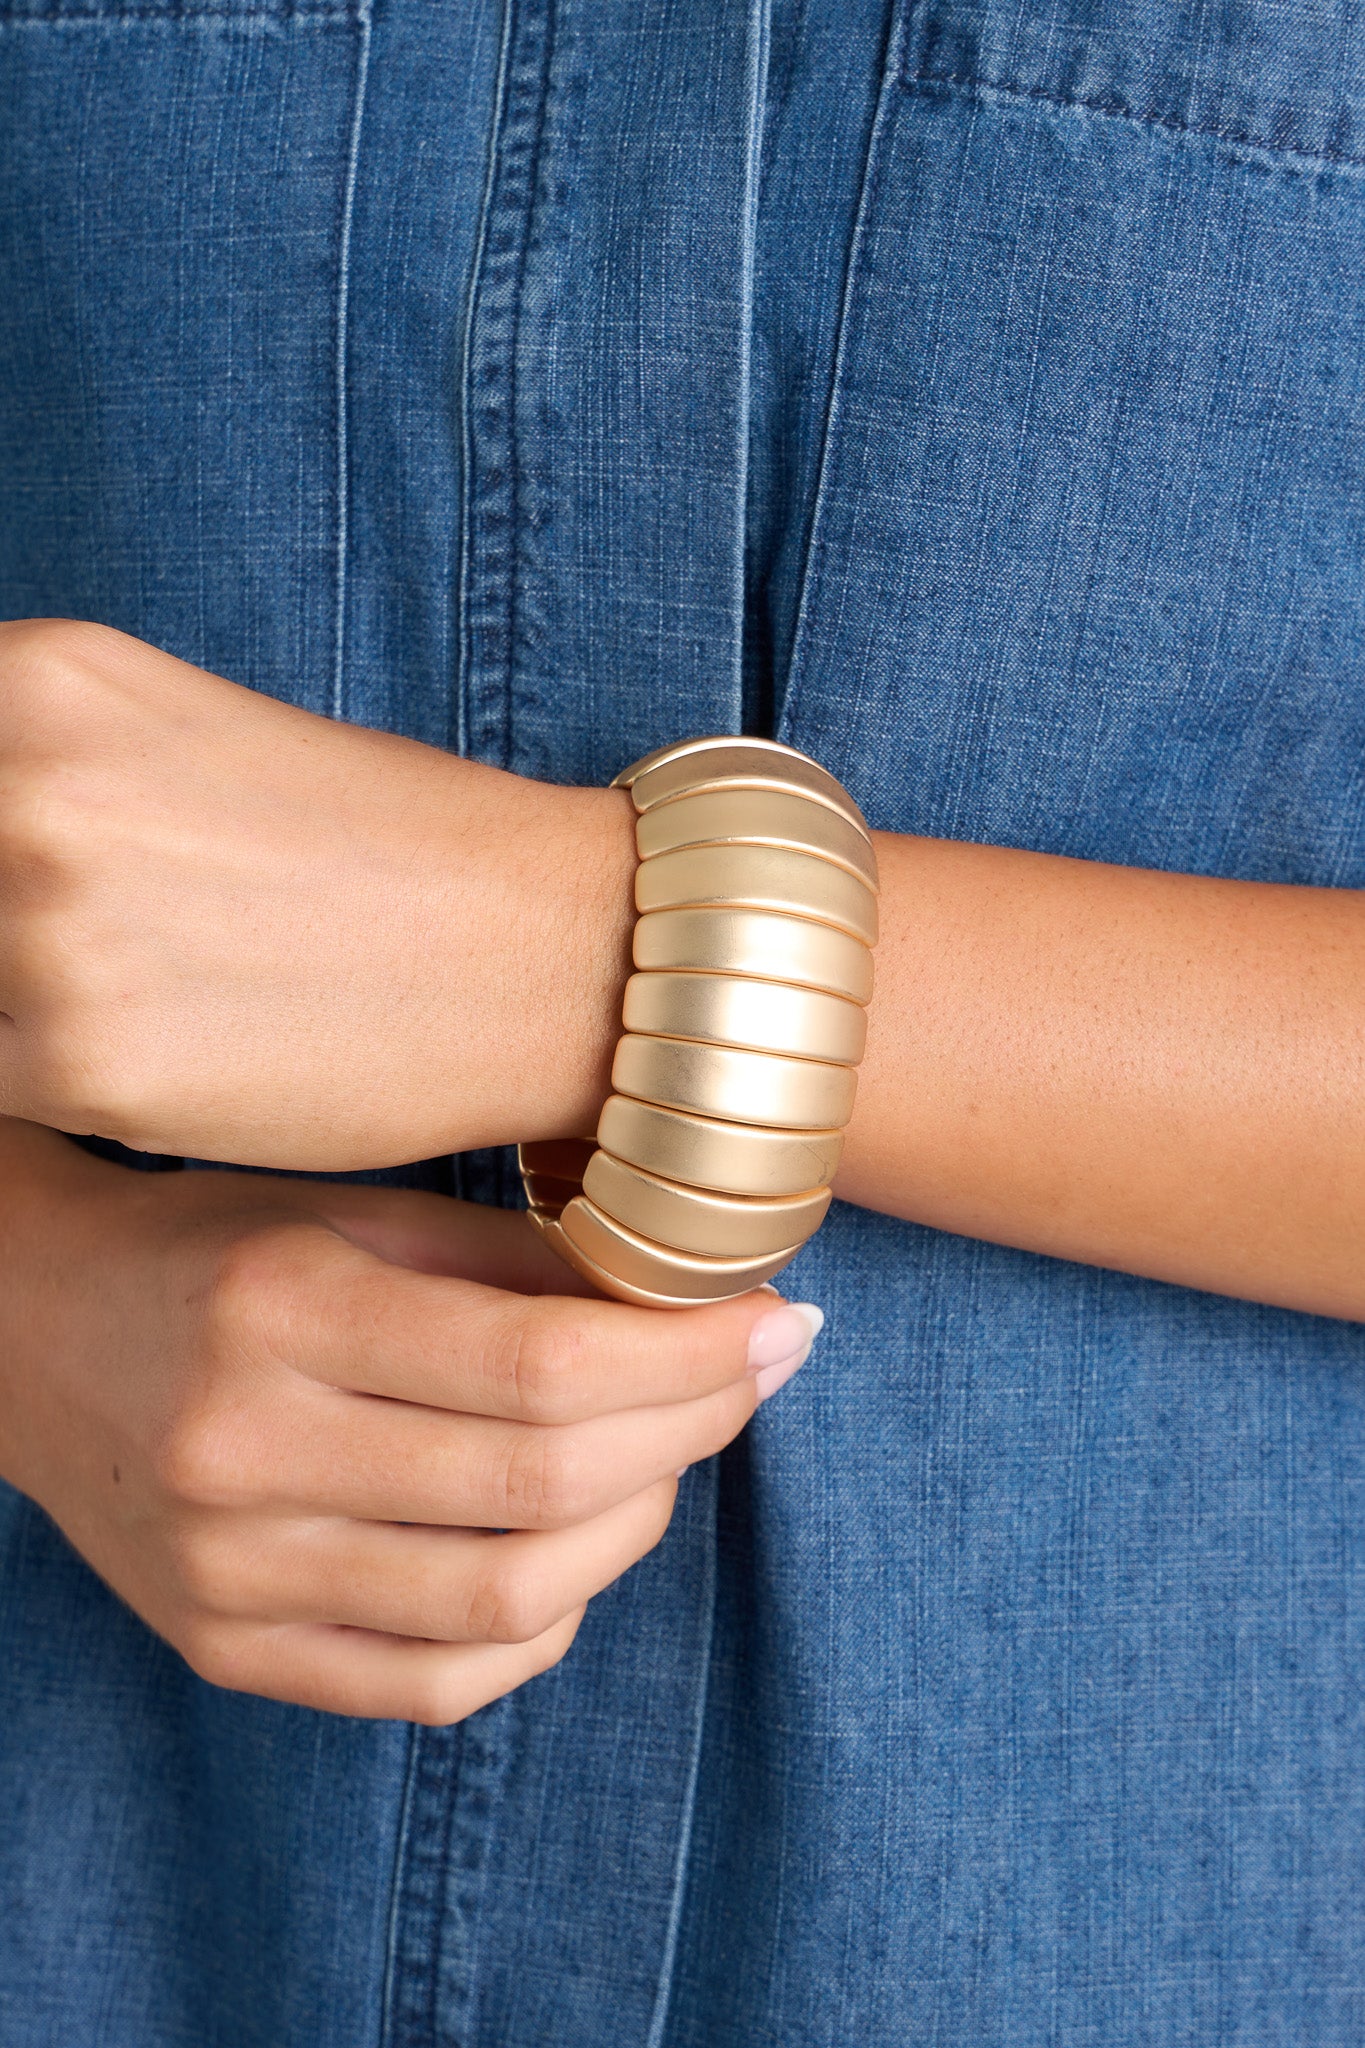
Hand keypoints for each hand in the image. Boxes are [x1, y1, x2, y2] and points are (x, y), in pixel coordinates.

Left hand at [0, 618, 632, 1168]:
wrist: (546, 952)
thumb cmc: (386, 846)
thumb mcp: (171, 737)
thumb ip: (28, 770)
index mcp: (43, 678)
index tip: (13, 883)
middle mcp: (26, 786)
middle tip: (101, 951)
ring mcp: (45, 929)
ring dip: (9, 1009)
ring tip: (138, 999)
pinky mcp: (83, 1067)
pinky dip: (39, 1085)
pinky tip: (147, 1061)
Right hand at [0, 1124, 816, 1721]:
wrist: (33, 1340)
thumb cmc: (212, 1251)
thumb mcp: (350, 1208)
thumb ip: (511, 1260)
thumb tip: (685, 1304)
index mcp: (280, 1310)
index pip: (539, 1366)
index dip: (690, 1356)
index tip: (781, 1325)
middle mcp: (246, 1454)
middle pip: (540, 1488)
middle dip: (692, 1430)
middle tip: (755, 1376)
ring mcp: (231, 1575)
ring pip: (506, 1601)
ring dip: (636, 1527)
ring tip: (671, 1454)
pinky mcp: (230, 1652)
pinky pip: (437, 1684)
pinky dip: (544, 1625)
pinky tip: (579, 1552)